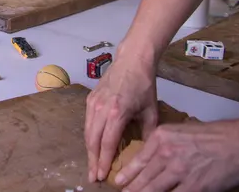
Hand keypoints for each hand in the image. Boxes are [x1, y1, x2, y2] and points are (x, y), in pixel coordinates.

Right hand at [85, 52, 158, 182]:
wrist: (131, 60)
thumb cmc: (144, 85)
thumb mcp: (151, 110)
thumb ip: (147, 132)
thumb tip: (145, 152)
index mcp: (117, 112)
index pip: (107, 143)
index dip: (104, 161)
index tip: (102, 176)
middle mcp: (101, 108)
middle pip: (93, 140)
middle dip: (93, 160)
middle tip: (94, 176)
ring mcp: (93, 103)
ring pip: (87, 132)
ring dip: (89, 150)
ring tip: (92, 164)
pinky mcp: (90, 98)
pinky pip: (87, 122)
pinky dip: (89, 136)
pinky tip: (93, 145)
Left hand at [114, 119, 238, 191]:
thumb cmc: (215, 136)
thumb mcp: (181, 132)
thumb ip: (164, 145)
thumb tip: (151, 161)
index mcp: (161, 137)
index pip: (138, 160)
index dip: (127, 174)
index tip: (118, 181)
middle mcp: (166, 153)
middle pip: (143, 177)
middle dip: (130, 189)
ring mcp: (179, 171)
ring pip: (153, 189)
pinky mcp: (194, 187)